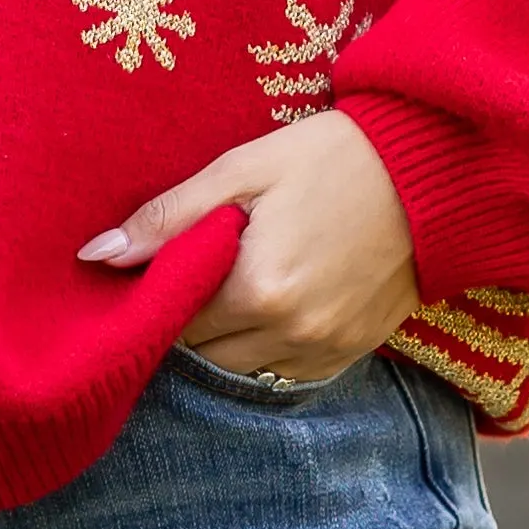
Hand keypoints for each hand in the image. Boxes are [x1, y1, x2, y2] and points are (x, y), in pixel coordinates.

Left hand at [78, 109, 418, 383]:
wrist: (431, 168)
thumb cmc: (332, 157)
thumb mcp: (243, 169)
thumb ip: (169, 218)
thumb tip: (97, 257)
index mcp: (257, 287)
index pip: (173, 320)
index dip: (163, 293)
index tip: (169, 264)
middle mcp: (290, 331)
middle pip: (204, 353)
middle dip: (193, 318)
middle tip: (202, 270)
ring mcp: (325, 349)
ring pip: (244, 369)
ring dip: (230, 337)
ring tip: (240, 284)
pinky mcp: (352, 352)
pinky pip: (288, 372)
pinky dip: (271, 346)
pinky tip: (277, 301)